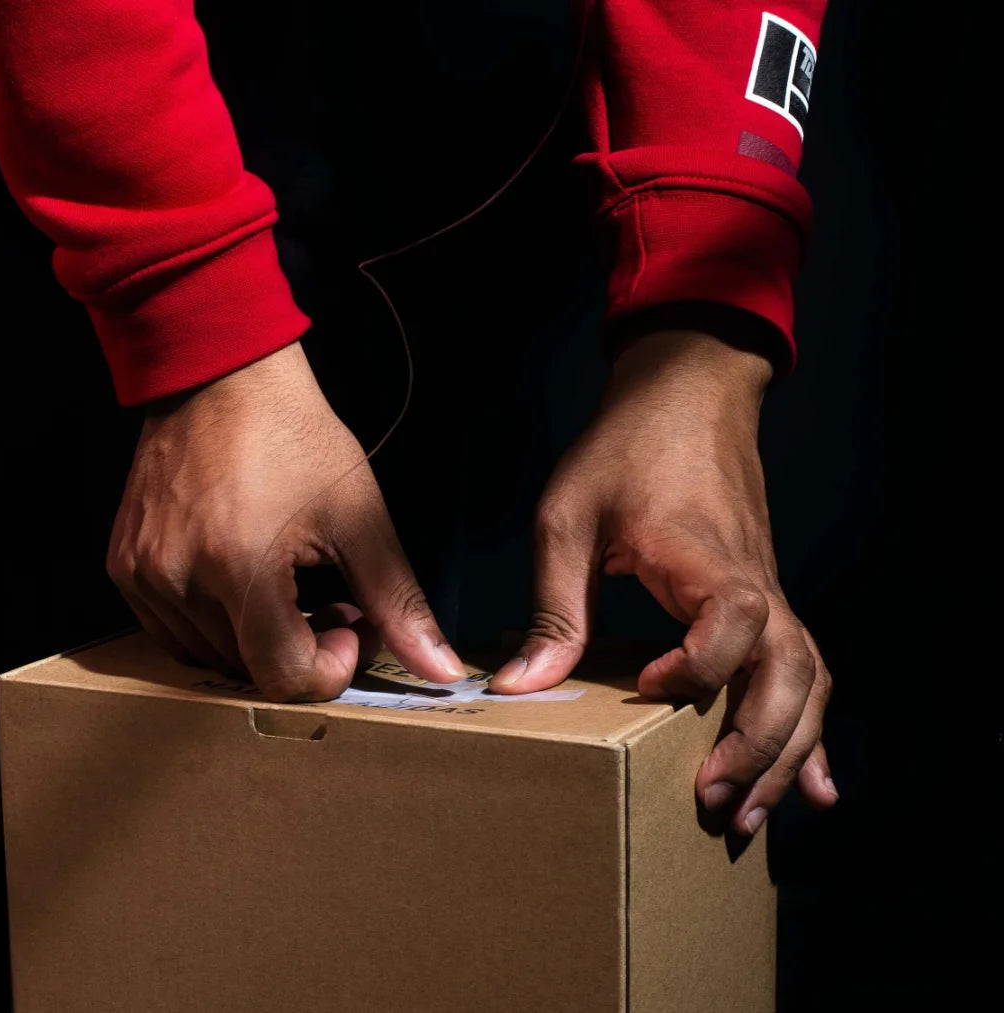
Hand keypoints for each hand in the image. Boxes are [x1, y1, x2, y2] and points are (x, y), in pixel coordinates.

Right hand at [106, 342, 465, 701]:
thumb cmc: (291, 436)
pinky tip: (240, 584)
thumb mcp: (358, 515)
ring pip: (206, 655)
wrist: (219, 376)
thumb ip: (397, 601)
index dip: (327, 669)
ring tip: (286, 592)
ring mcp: (143, 573)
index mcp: (239, 565)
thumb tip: (442, 669)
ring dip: (253, 642)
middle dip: (297, 651)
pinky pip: (169, 630)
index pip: (280, 674)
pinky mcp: (123, 566)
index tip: (348, 625)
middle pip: (246, 668)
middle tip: (330, 605)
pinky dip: (211, 625)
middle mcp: (179, 577)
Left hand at [499, 330, 836, 833]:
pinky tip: (807, 785)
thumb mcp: (567, 516)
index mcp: (705, 555)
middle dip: (758, 743)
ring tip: (747, 814)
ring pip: (807, 683)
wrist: (686, 395)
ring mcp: (770, 594)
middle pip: (792, 672)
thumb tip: (521, 687)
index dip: (699, 664)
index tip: (648, 687)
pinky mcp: (766, 603)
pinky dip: (807, 730)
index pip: (733, 622)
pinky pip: (804, 673)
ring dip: (784, 751)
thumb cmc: (623, 450)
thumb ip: (553, 607)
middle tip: (712, 798)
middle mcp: (755, 582)